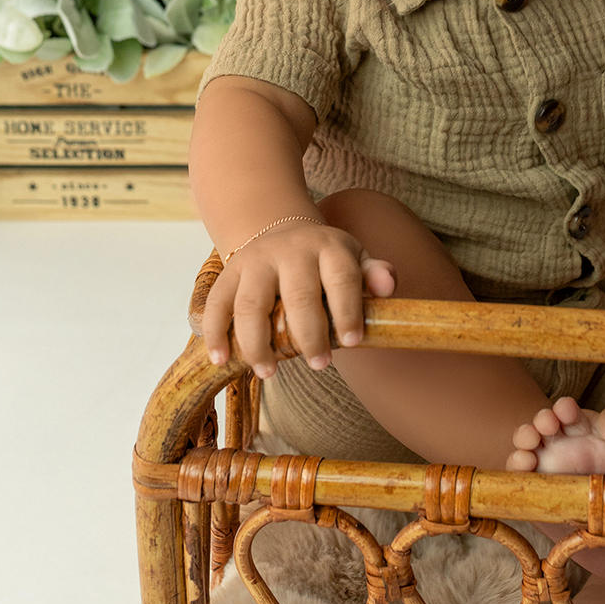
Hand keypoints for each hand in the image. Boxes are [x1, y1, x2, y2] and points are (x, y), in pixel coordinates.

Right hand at [201, 221, 395, 378]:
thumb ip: (374, 275)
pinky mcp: (229, 272)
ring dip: (258, 343)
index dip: (347, 311)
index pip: (341, 279)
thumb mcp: (355, 259)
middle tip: (319, 364)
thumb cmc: (326, 260)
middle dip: (308, 335)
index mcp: (328, 247)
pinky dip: (217, 333)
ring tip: (269, 372)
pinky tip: (222, 359)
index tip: (353, 342)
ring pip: (251, 303)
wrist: (281, 231)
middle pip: (297, 296)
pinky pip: (217, 303)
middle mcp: (291, 251)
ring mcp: (256, 261)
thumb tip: (388, 285)